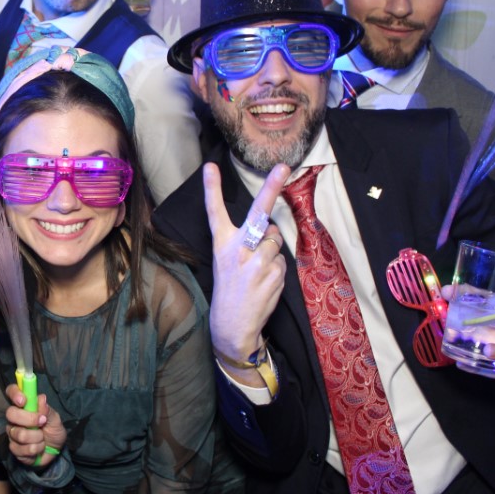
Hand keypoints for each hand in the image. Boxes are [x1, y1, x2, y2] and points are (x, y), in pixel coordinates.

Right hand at [4, 379, 65, 467]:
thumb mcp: (55, 420)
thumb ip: (47, 410)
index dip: (14, 393)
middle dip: (29, 419)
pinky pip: (21, 449)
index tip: (23, 401)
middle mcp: (14, 418)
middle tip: (42, 421)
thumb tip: (41, 398)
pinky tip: (38, 448)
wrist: (55, 451)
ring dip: (36, 437)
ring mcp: (12, 433)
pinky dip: (35, 449)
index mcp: (23, 405)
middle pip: (10, 414)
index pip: (11, 392)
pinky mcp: (14, 448)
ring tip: (42, 438)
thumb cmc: (53, 431)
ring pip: (19, 434)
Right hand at [204, 160, 289, 369]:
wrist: (233, 327)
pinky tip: (265, 281)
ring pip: (275, 239)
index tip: (211, 167)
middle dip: (272, 187)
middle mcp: (239, 249)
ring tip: (258, 269)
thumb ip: (245, 241)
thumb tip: (269, 226)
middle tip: (284, 167)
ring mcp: (258, 262)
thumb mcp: (226, 262)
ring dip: (272, 249)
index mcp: (222, 244)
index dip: (213, 188)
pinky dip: (277, 268)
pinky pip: (282, 260)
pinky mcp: (273, 274)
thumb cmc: (230, 289)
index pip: (215, 212)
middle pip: (258, 213)